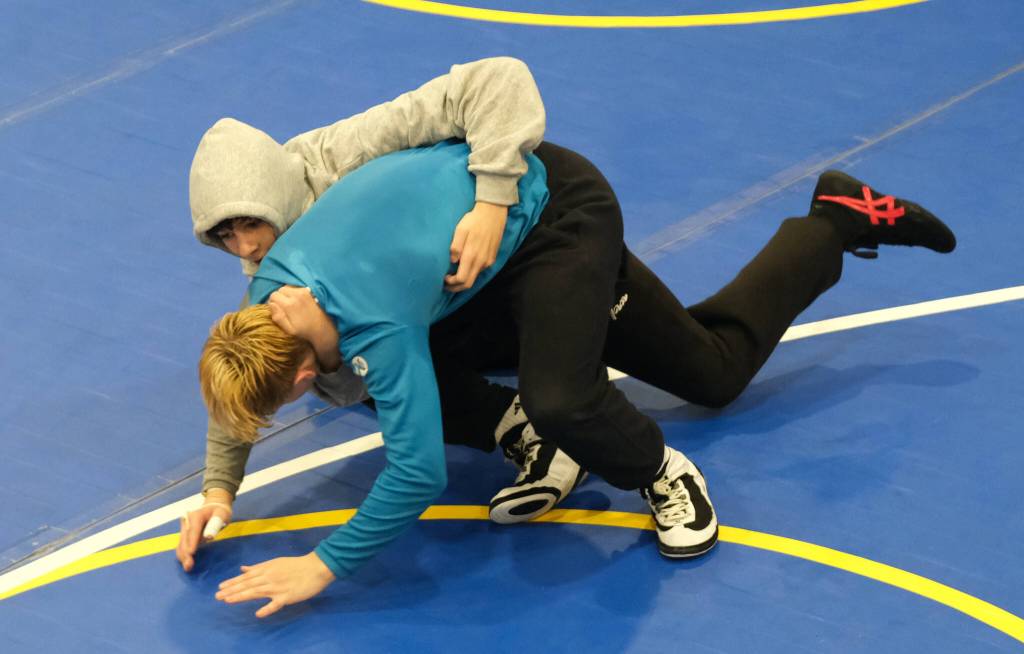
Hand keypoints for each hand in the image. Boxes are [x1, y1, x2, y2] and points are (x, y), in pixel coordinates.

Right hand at [176, 494, 232, 572]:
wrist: (213, 506)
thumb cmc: (219, 511)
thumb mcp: (222, 514)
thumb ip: (215, 523)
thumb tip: (208, 537)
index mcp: (196, 515)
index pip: (193, 530)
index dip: (192, 542)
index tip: (191, 553)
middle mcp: (186, 521)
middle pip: (185, 539)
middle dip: (186, 553)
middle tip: (188, 566)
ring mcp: (184, 528)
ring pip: (181, 543)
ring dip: (183, 555)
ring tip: (187, 567)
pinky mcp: (185, 534)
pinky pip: (183, 545)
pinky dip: (183, 554)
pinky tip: (185, 562)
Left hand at [215, 552, 335, 617]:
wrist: (317, 567)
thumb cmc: (297, 565)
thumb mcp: (276, 562)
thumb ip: (259, 567)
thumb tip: (243, 568)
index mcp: (267, 569)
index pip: (247, 576)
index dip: (233, 582)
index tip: (220, 587)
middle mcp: (270, 577)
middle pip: (248, 584)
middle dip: (232, 590)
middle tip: (218, 596)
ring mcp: (278, 587)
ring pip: (257, 592)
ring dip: (242, 596)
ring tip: (228, 601)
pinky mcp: (288, 596)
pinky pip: (276, 604)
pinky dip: (268, 608)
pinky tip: (258, 614)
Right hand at [268, 285, 325, 342]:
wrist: (323, 329)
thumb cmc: (304, 331)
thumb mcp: (289, 329)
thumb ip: (278, 317)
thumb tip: (271, 304)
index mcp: (290, 304)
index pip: (273, 295)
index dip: (273, 302)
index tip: (278, 309)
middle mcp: (297, 295)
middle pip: (280, 290)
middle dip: (280, 297)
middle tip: (284, 307)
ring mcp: (304, 291)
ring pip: (288, 287)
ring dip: (287, 294)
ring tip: (291, 304)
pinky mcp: (310, 291)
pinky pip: (296, 287)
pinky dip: (294, 292)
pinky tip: (298, 301)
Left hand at [445, 201, 507, 291]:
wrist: (493, 213)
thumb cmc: (474, 220)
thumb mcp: (460, 230)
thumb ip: (455, 247)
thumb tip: (452, 261)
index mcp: (472, 256)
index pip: (461, 279)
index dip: (451, 284)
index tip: (443, 280)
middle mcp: (481, 262)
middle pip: (468, 284)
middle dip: (456, 287)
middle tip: (446, 285)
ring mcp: (488, 261)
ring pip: (475, 278)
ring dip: (464, 281)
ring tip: (453, 276)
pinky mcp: (492, 258)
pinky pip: (480, 271)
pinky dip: (471, 273)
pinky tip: (465, 267)